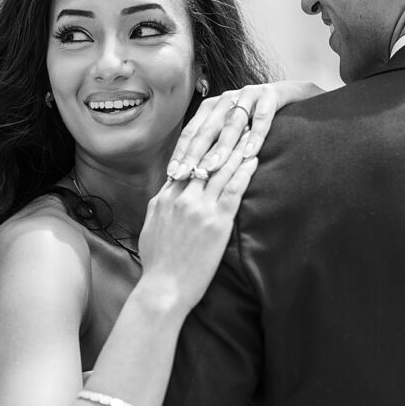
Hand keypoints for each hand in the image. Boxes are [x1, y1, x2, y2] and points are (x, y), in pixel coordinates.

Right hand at [138, 133, 257, 313]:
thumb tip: (166, 196)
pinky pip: (233, 190)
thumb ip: (160, 208)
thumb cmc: (158, 266)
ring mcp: (198, 209)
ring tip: (250, 129)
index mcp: (164, 199)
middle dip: (220, 135)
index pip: (185, 162)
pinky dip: (244, 171)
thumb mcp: (151, 230)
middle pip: (204, 158)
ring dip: (237, 146)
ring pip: (220, 169)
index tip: (211, 127)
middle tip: (234, 115)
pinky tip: (253, 158)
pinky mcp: (216, 223)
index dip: (200, 142)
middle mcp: (180, 198)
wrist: (163, 290)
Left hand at [167, 80, 324, 180]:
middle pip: (206, 129)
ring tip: (212, 167)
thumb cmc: (258, 124)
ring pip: (231, 124)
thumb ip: (214, 148)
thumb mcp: (233, 134)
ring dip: (221, 147)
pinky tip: (250, 154)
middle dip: (194, 154)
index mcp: (212, 108)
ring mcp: (248, 95)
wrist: (296, 97)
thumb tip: (190, 177)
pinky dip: (255, 136)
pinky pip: (262, 118)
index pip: (191, 133)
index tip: (172, 175)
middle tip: (185, 174)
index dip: (181, 154)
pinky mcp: (270, 95)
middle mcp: (226, 99)